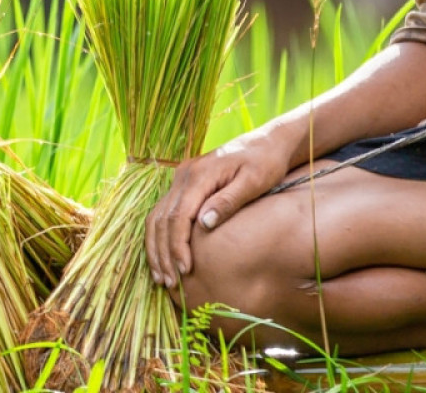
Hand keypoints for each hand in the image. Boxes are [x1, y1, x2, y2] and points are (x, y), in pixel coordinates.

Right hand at [144, 131, 291, 287]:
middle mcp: (184, 175)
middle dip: (162, 253)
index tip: (185, 271)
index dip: (178, 246)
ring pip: (157, 216)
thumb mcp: (255, 181)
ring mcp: (181, 178)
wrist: (269, 142)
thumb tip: (204, 224)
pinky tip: (165, 256)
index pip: (178, 216)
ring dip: (157, 247)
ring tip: (162, 277)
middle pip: (162, 219)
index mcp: (199, 174)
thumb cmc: (267, 163)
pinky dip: (161, 236)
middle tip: (169, 283)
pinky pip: (164, 212)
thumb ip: (229, 201)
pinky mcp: (185, 183)